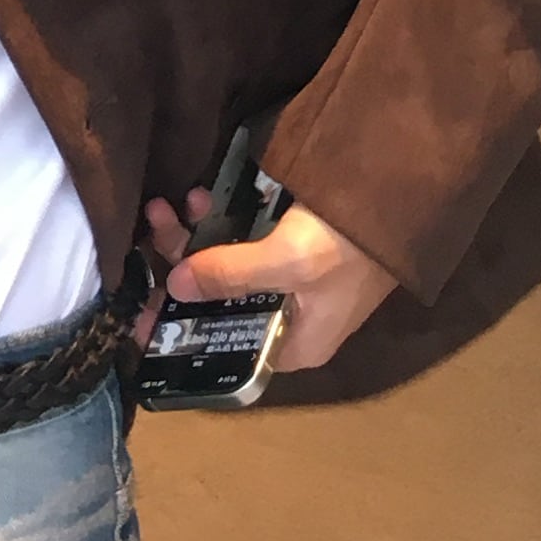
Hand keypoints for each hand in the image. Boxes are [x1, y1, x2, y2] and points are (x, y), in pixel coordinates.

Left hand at [137, 184, 397, 376]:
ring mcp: (289, 283)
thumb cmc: (351, 243)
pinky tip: (205, 197)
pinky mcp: (290, 248)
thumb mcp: (290, 261)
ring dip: (195, 238)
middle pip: (217, 305)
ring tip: (178, 201)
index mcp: (291, 346)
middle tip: (155, 224)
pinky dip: (219, 224)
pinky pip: (241, 243)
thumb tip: (176, 284)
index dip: (178, 332)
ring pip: (225, 270)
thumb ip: (232, 274)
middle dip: (180, 266)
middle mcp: (286, 321)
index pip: (223, 350)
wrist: (403, 191)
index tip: (137, 306)